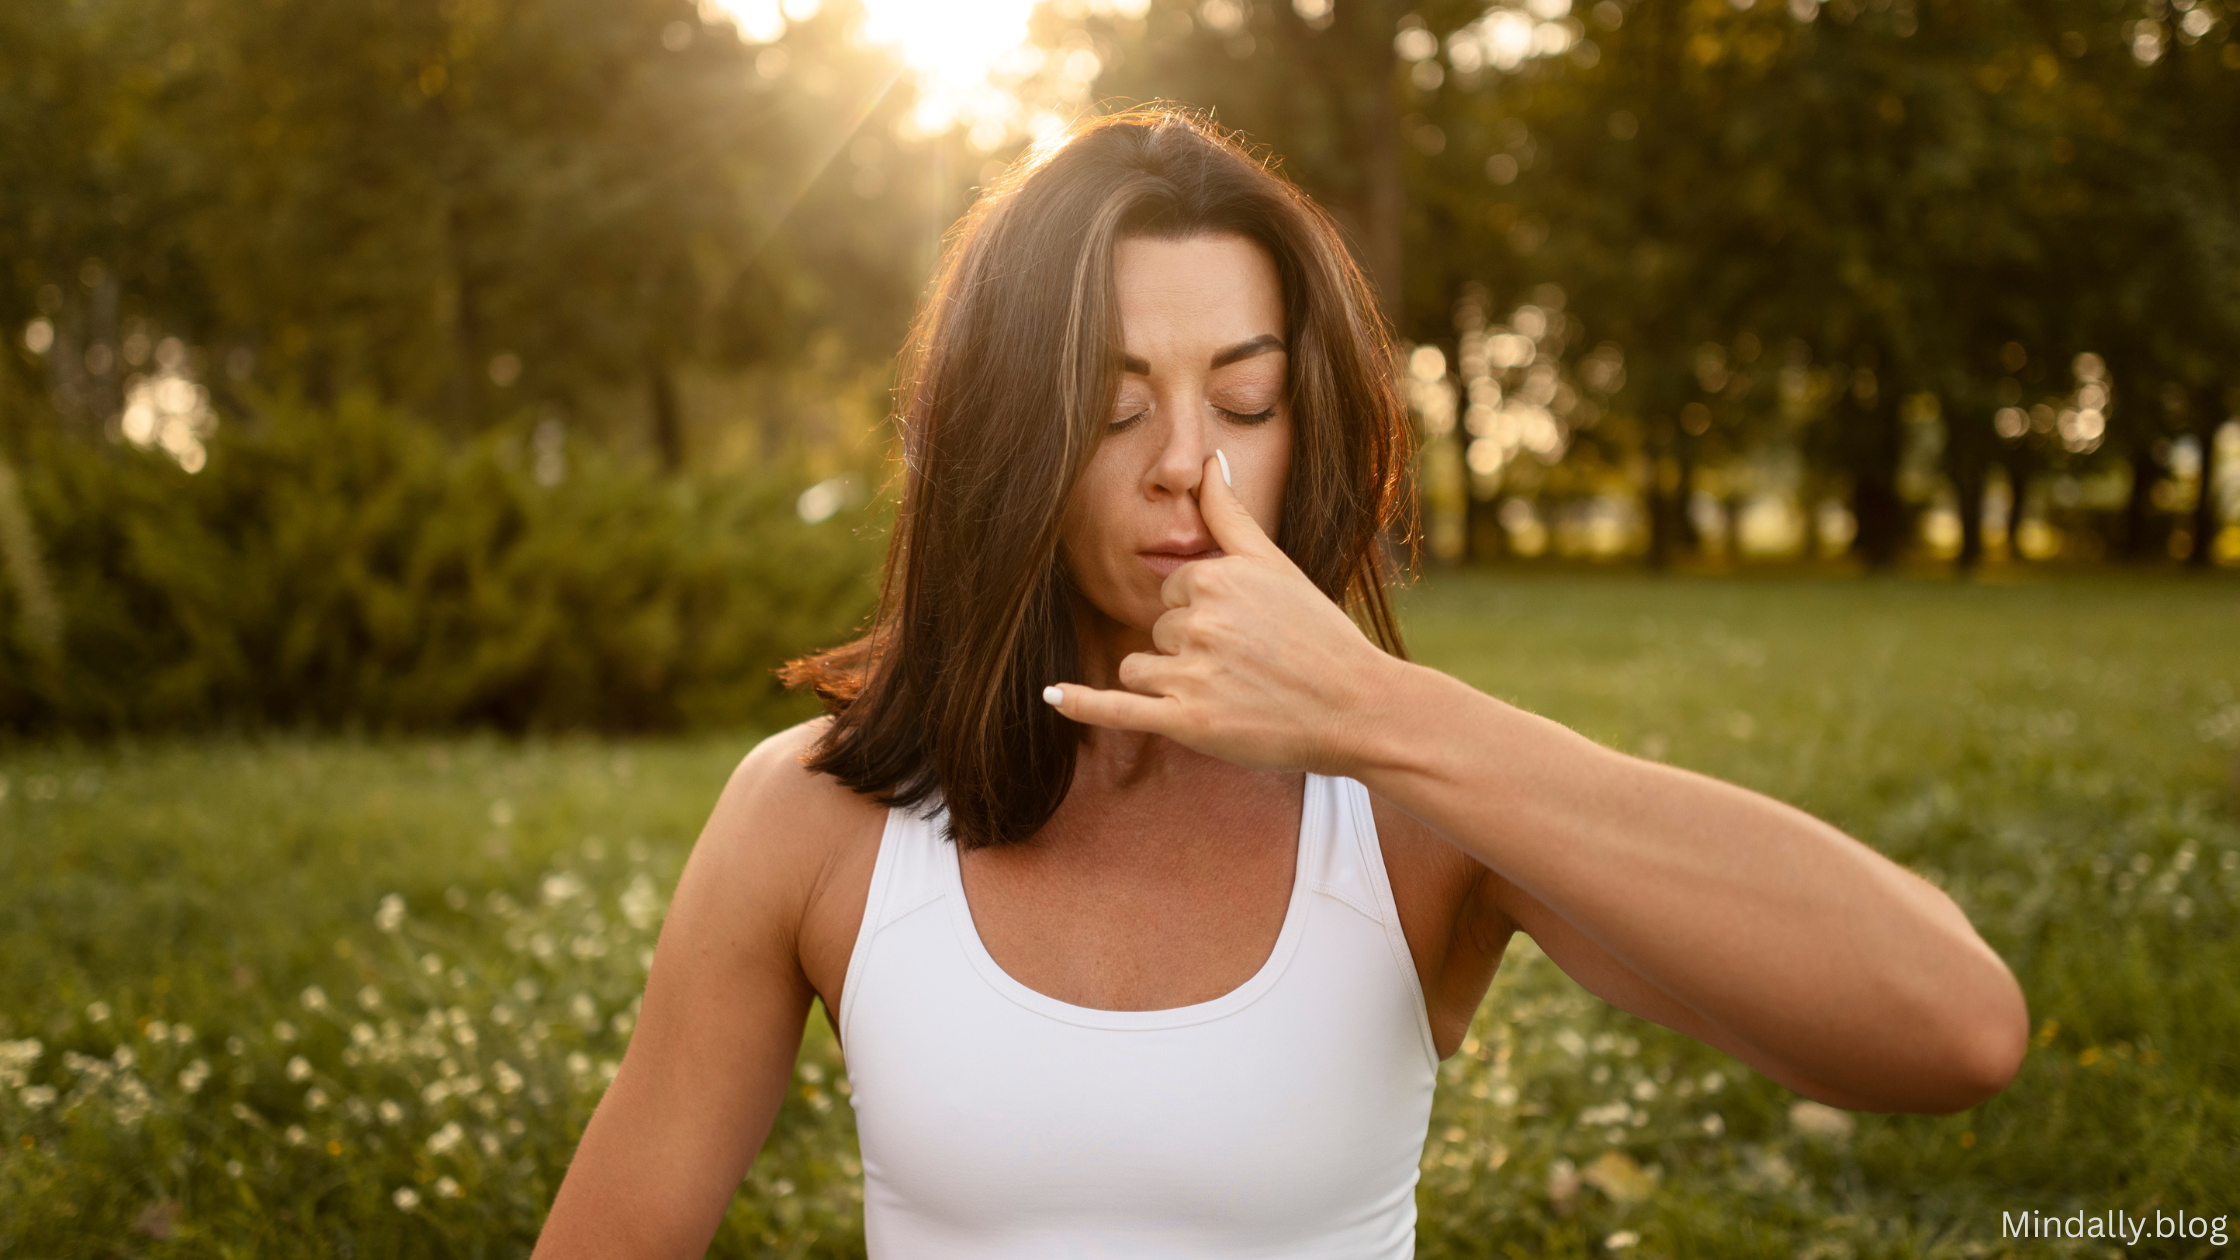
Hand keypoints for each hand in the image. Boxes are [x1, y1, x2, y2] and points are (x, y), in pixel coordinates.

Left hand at [1045, 452, 1402, 774]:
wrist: (1356, 706)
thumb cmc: (1319, 634)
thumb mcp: (1276, 564)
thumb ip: (1231, 514)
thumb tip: (1207, 459)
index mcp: (1215, 578)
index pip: (1172, 591)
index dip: (1203, 612)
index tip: (1245, 630)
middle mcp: (1198, 622)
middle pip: (1156, 630)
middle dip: (1189, 649)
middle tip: (1249, 666)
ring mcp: (1190, 674)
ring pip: (1139, 668)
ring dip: (1168, 683)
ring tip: (1229, 694)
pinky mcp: (1187, 722)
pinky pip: (1117, 709)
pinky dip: (1082, 703)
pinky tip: (1052, 697)